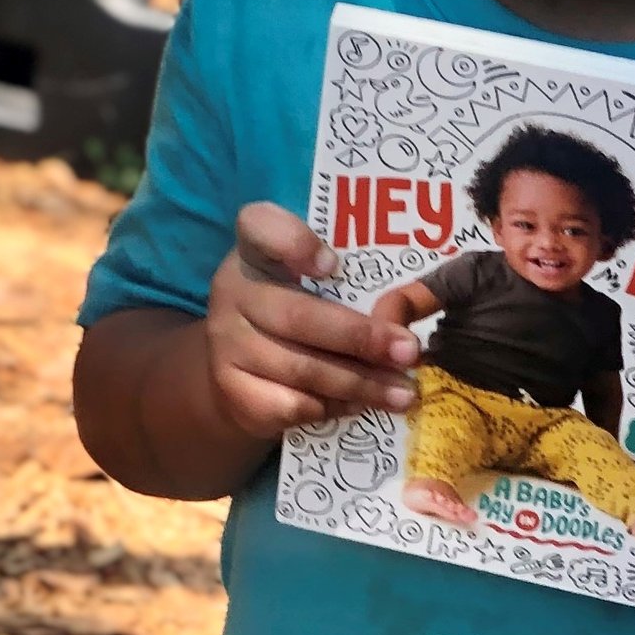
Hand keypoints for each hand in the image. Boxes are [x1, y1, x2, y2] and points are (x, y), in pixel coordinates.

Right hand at [205, 203, 419, 439]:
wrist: (239, 365)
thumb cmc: (293, 308)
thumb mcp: (309, 281)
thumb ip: (345, 282)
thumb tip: (403, 315)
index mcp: (255, 251)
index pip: (260, 227)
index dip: (293, 242)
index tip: (331, 264)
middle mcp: (231, 291)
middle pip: (297, 315)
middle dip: (360, 337)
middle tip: (408, 352)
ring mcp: (226, 342)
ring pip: (301, 369)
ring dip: (360, 383)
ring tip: (403, 392)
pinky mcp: (231, 389)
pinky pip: (292, 404)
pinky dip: (332, 407)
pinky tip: (358, 405)